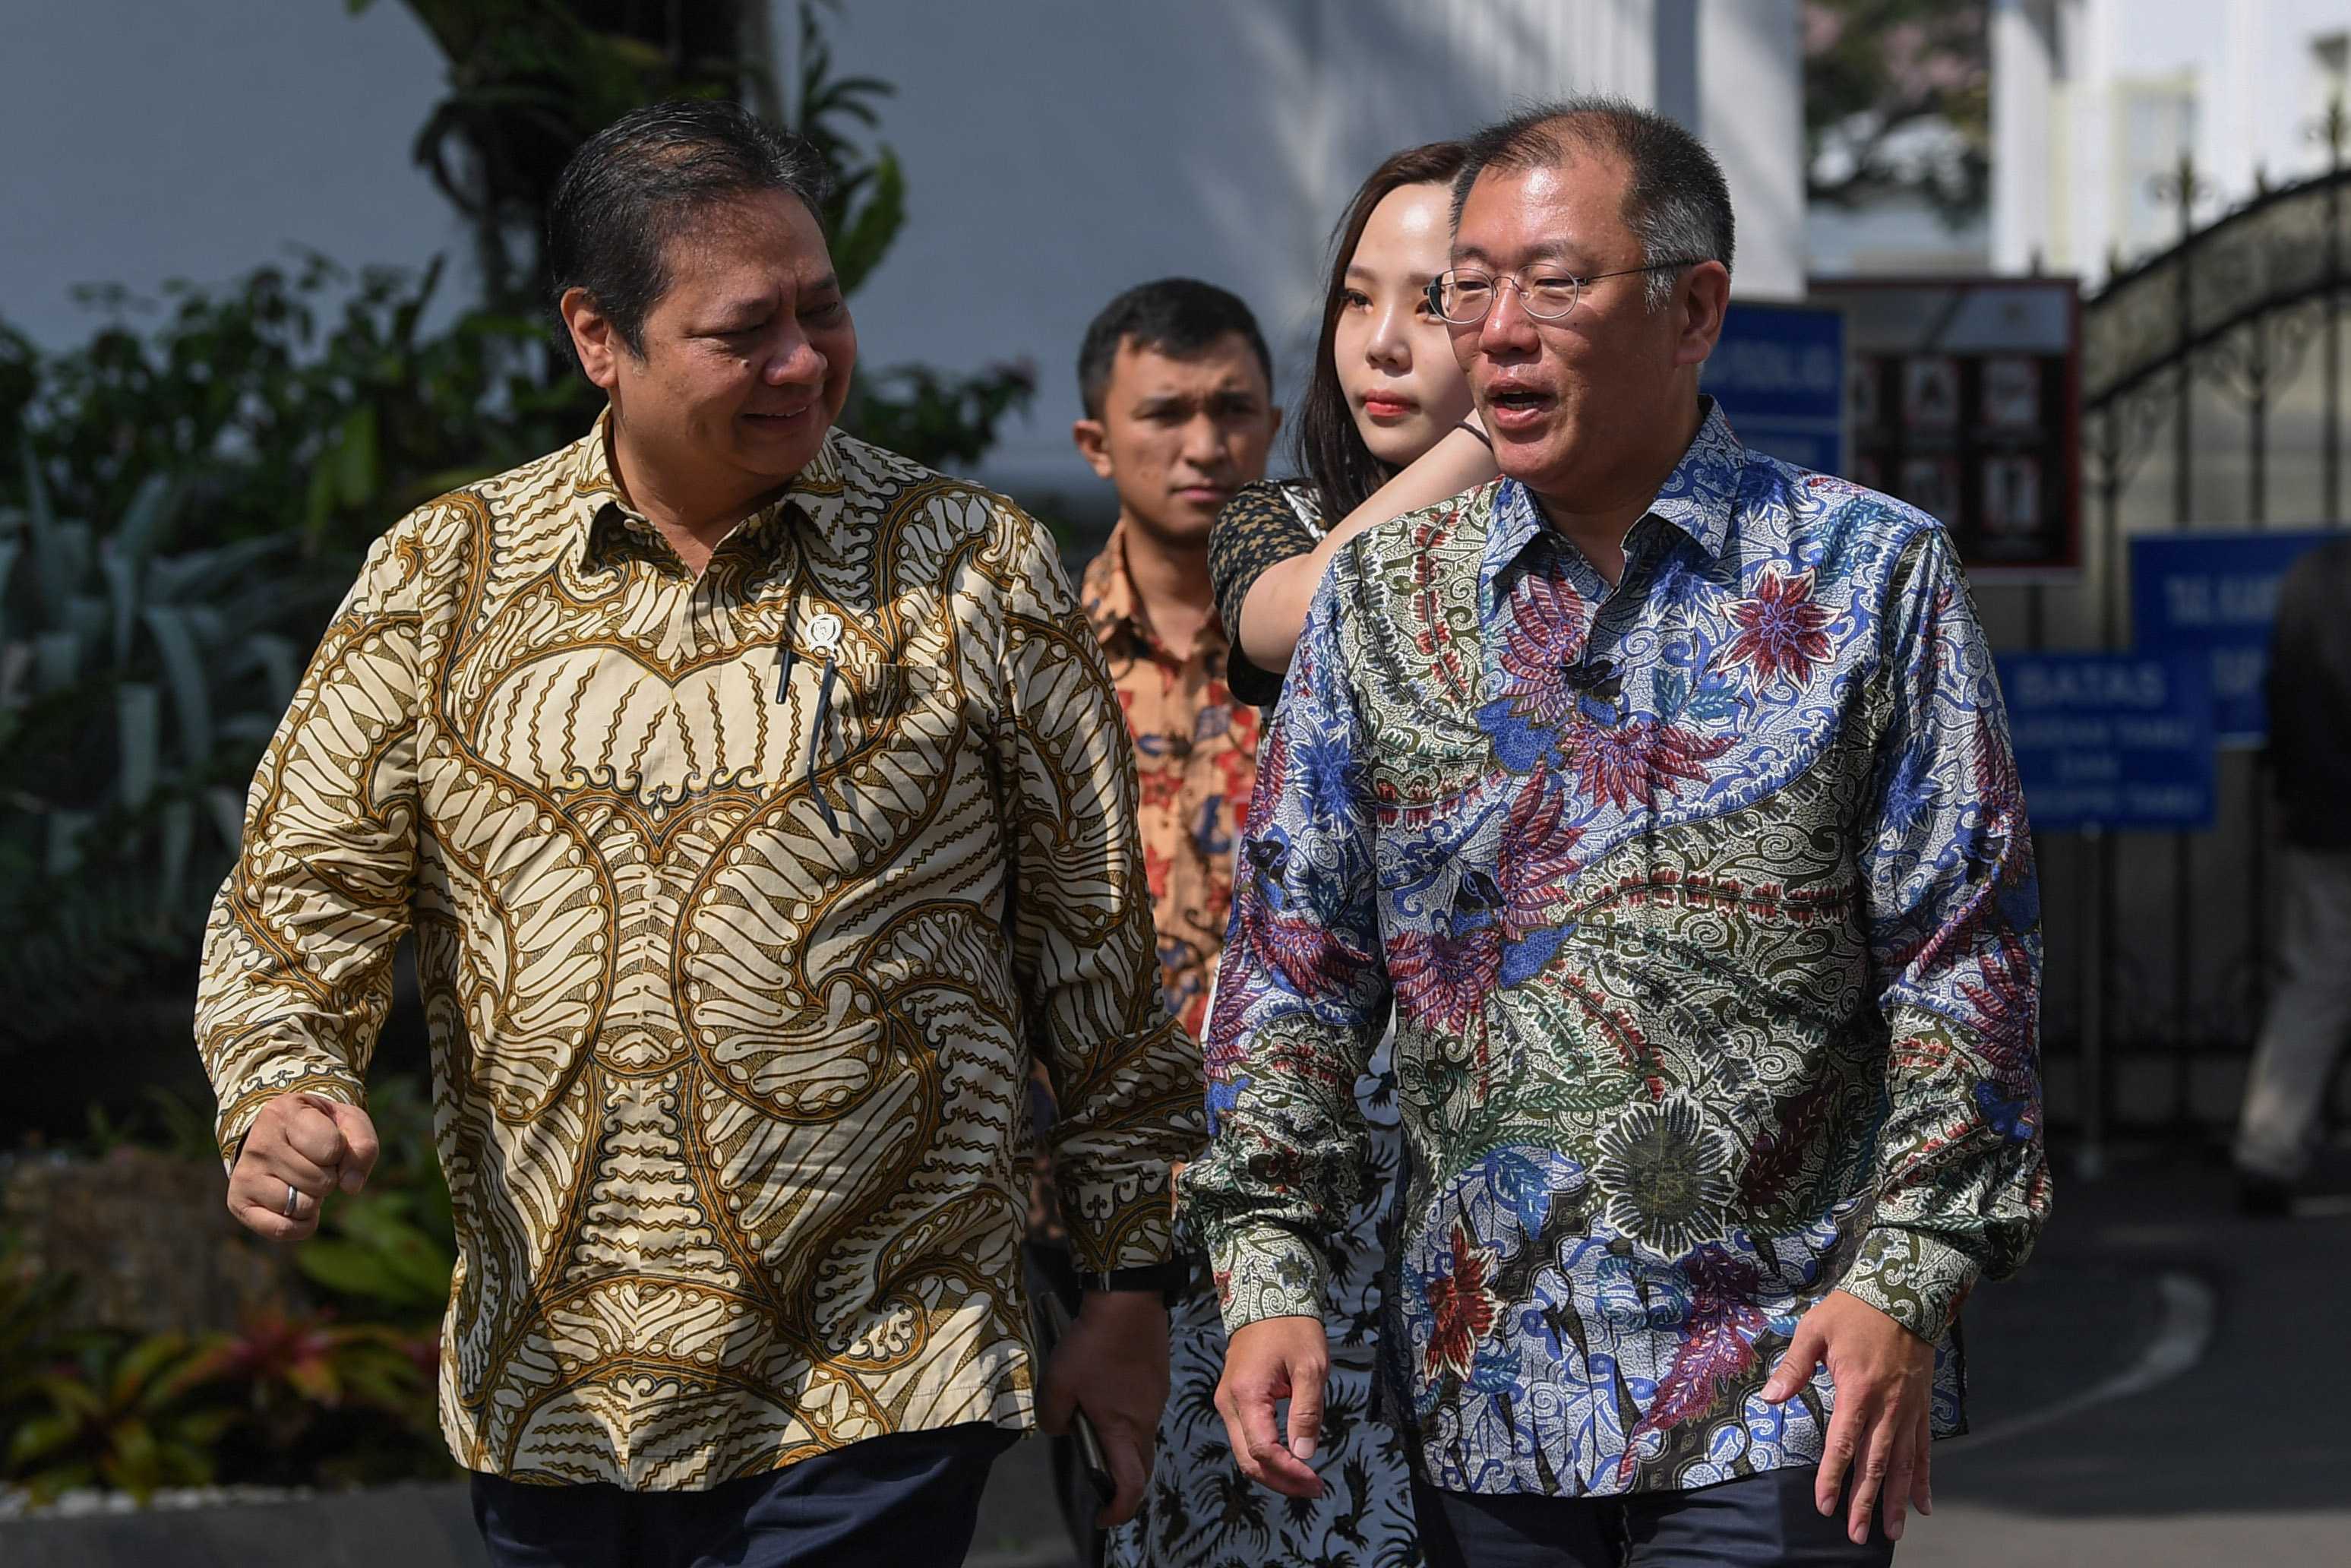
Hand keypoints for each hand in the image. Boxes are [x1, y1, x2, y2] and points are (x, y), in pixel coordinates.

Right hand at [225, 1092, 379, 1241]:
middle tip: (314, 1163)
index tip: (329, 1142)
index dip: (342, 1152)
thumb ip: (364, 1146)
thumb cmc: (321, 1128)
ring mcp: (244, 1174)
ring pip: (303, 1206)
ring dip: (315, 1199)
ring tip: (302, 1180)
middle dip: (329, 1177)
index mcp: (283, 1113)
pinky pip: (282, 1230)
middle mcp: (258, 1143)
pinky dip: (301, 1225)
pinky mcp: (238, 1202)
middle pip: (320, 1181)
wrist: (280, 1136)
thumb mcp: (348, 1122)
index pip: (332, 1149)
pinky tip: (298, 1207)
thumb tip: (352, 1186)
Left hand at [1039, 1290, 1168, 1526]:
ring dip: (1121, 1443)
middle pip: (1141, 1466)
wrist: (1128, 1299)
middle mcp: (1146, 1420)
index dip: (1118, 1509)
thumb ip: (1052, 1417)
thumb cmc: (1093, 1344)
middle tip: (1098, 1483)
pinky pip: (1143, 1411)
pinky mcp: (1157, 1380)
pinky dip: (1125, 1416)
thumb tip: (1059, 1430)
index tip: (1102, 1516)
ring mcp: (1156, 1399)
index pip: (1131, 1484)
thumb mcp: (1057, 1383)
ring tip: (1091, 1422)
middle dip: (1121, 1482)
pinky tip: (1104, 1391)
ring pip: (1141, 1436)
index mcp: (1123, 1428)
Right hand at [1214, 1314, 1327, 1498]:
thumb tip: (1305, 1454)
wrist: (1268, 1296)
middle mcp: (1228, 1402)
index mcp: (1246, 1394)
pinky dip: (1267, 1455)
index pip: (1263, 1450)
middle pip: (1248, 1460)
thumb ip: (1307, 1412)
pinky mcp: (1233, 1400)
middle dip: (1281, 1481)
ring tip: (1307, 1478)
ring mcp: (1227, 1401)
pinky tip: (1291, 1459)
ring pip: (1245, 1453)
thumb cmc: (1292, 1327)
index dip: (1290, 1471)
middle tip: (1314, 1487)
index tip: (1316, 1480)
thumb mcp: (1311, 1367)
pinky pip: (1246, 1437)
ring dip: (1274, 1471)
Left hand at [1762, 1288, 1934, 1544]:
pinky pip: (1924, 1449)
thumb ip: (1793, 1367)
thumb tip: (1769, 1397)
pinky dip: (1924, 1478)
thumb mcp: (1815, 1329)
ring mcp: (1908, 1409)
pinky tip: (1923, 1504)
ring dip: (1896, 1500)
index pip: (1842, 1444)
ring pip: (1902, 1463)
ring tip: (1892, 1531)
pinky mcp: (1922, 1407)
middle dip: (1864, 1502)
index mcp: (1858, 1390)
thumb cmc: (1856, 1310)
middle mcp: (1887, 1406)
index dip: (1833, 1478)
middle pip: (1875, 1463)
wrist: (1905, 1293)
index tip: (1825, 1506)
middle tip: (1857, 1534)